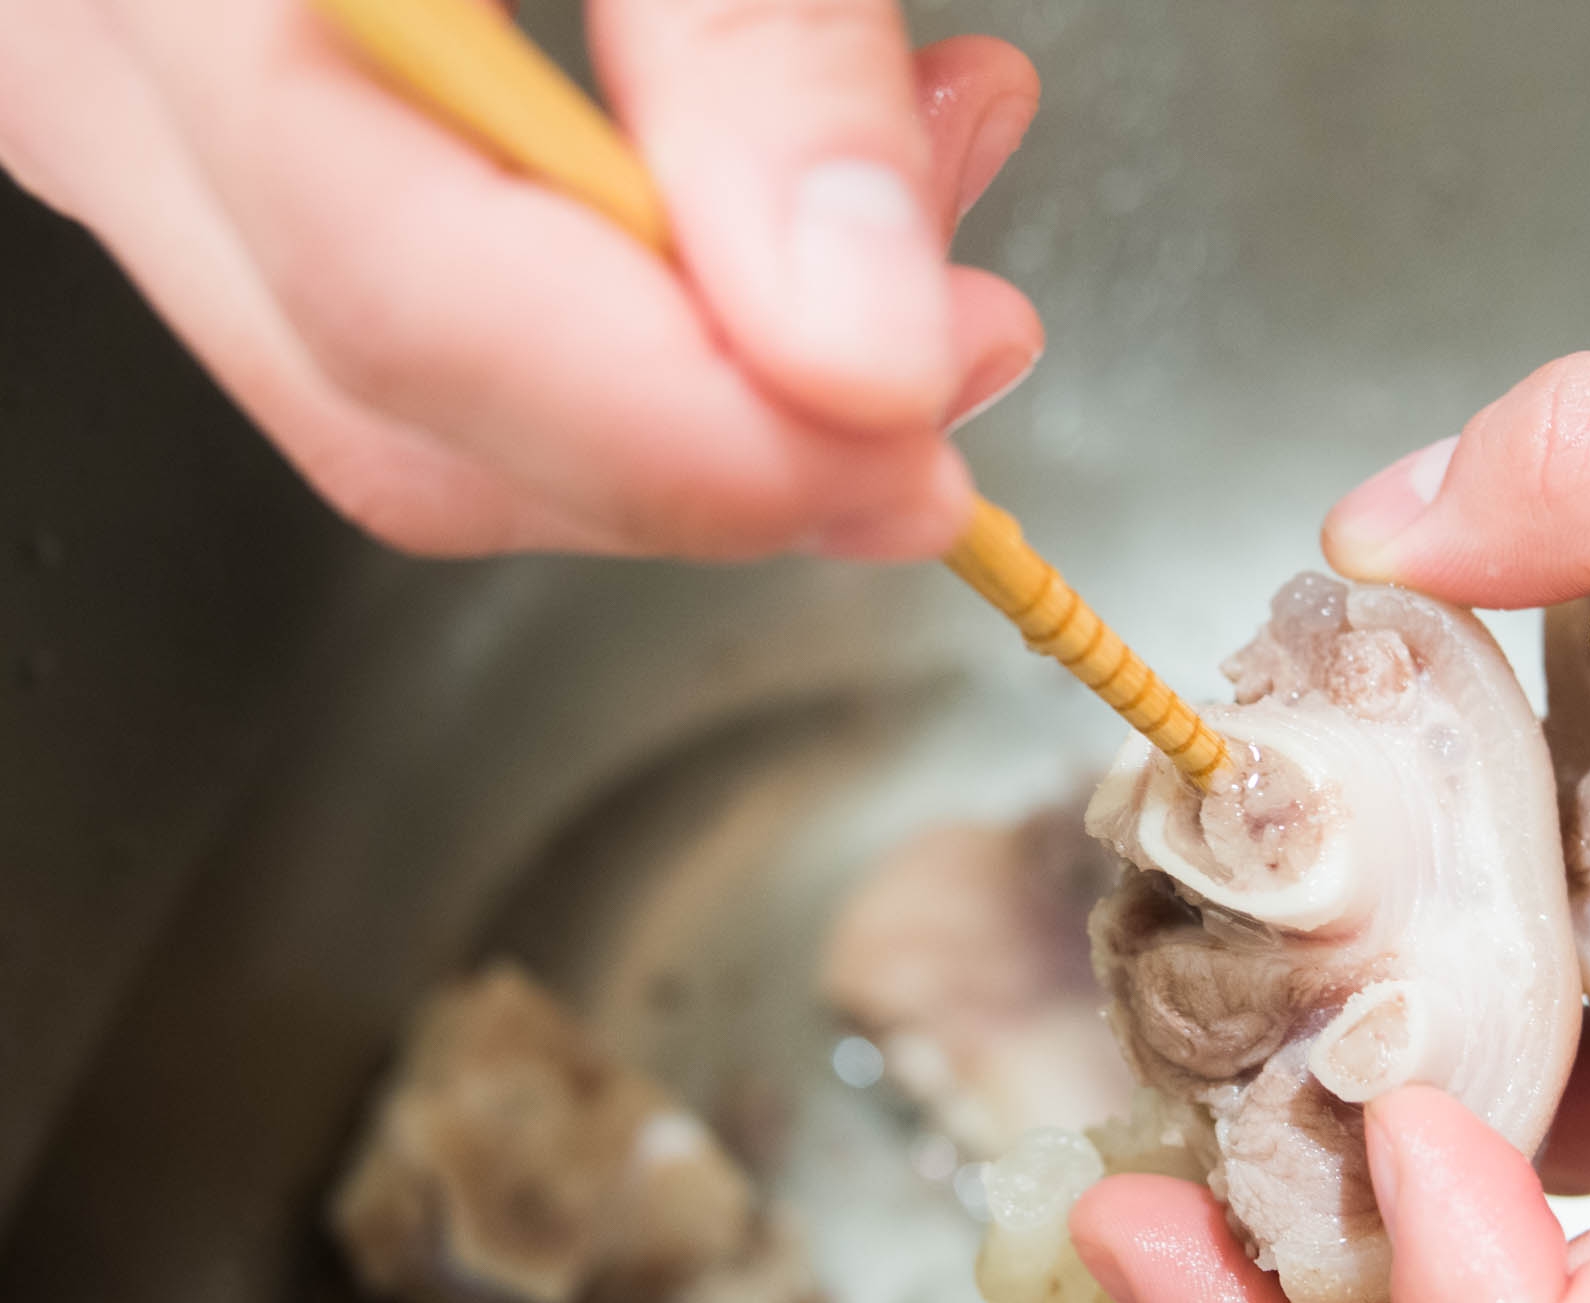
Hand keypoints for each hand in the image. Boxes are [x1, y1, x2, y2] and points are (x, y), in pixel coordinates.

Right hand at [0, 1, 1041, 555]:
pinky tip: (769, 191)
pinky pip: (411, 292)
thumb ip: (754, 31)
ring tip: (912, 201)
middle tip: (964, 337)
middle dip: (726, 437)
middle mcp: (89, 32)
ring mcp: (126, 88)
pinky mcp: (207, 106)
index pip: (403, 298)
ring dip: (699, 374)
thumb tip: (857, 339)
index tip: (916, 435)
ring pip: (413, 395)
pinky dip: (627, 296)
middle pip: (409, 403)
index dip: (689, 438)